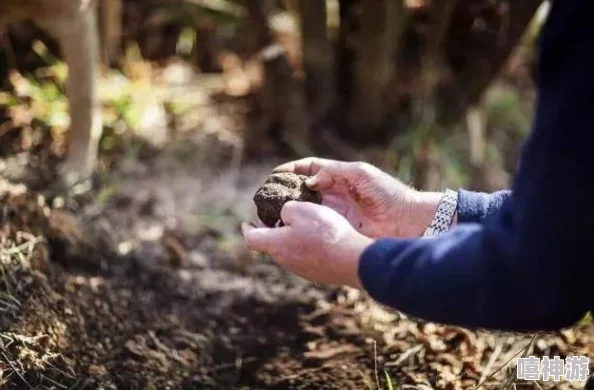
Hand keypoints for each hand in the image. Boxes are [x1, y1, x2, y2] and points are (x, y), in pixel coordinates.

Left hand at [242, 201, 372, 288]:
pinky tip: (322, 236)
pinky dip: (307, 245)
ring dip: (292, 237)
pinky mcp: (317, 273)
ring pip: (290, 250)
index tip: (247, 222)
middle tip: (279, 216)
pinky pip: (306, 256)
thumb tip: (285, 215)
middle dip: (272, 229)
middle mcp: (285, 261)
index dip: (247, 229)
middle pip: (272, 244)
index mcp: (276, 245)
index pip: (251, 239)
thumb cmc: (325, 232)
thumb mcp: (302, 209)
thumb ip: (286, 209)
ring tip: (304, 223)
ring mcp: (302, 269)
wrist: (353, 259)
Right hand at [273, 157, 448, 237]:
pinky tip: (289, 228)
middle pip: (302, 191)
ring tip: (272, 212)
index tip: (274, 175)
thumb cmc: (387, 193)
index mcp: (339, 178)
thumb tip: (309, 180)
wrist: (408, 221)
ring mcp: (335, 214)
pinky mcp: (338, 231)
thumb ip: (333, 172)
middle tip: (267, 197)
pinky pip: (316, 228)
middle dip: (285, 192)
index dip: (291, 171)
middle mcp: (334, 195)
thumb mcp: (360, 174)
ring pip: (306, 210)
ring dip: (290, 210)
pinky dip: (302, 227)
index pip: (309, 170)